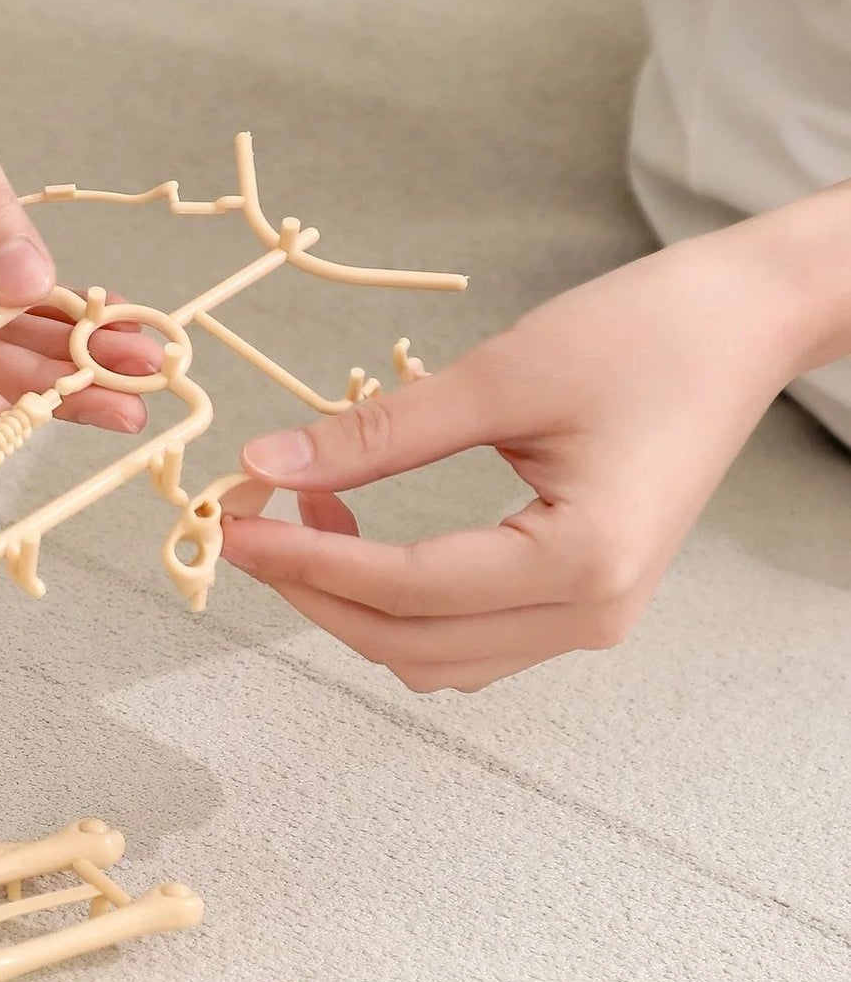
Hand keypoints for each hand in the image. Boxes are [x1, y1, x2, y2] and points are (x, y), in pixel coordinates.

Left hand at [220, 223, 820, 690]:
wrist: (748, 323)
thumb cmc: (651, 332)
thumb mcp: (502, 373)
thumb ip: (377, 434)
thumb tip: (267, 466)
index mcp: (582, 559)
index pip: (406, 588)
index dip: (305, 563)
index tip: (233, 526)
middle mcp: (591, 613)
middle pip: (409, 645)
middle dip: (315, 594)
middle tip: (249, 528)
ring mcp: (592, 618)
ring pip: (433, 658)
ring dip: (354, 607)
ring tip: (302, 522)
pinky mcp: (582, 602)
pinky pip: (466, 639)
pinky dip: (399, 606)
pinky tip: (360, 539)